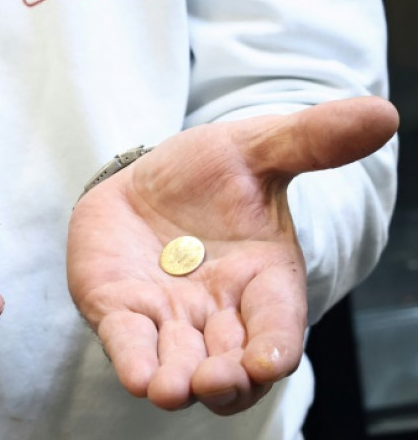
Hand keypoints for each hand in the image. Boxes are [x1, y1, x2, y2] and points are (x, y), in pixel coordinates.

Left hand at [68, 97, 397, 414]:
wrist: (143, 180)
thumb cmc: (206, 175)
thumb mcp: (254, 149)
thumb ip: (310, 141)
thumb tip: (383, 114)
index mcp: (263, 280)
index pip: (278, 324)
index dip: (275, 345)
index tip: (270, 360)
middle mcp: (220, 311)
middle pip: (232, 362)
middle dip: (228, 377)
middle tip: (218, 380)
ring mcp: (168, 318)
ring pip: (179, 363)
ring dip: (177, 381)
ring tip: (169, 390)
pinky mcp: (121, 312)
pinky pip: (128, 342)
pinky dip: (133, 361)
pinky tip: (136, 377)